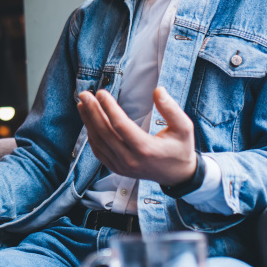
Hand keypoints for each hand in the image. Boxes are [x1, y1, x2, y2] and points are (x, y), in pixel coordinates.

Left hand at [76, 86, 196, 185]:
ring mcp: (122, 166)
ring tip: (82, 104)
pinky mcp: (116, 169)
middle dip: (92, 111)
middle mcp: (131, 160)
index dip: (109, 108)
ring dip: (88, 121)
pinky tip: (88, 121)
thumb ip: (171, 109)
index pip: (121, 126)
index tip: (101, 92)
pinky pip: (98, 151)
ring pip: (99, 142)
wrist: (177, 176)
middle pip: (105, 133)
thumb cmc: (180, 148)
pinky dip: (91, 135)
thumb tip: (158, 90)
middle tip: (84, 94)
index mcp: (146, 149)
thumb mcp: (184, 128)